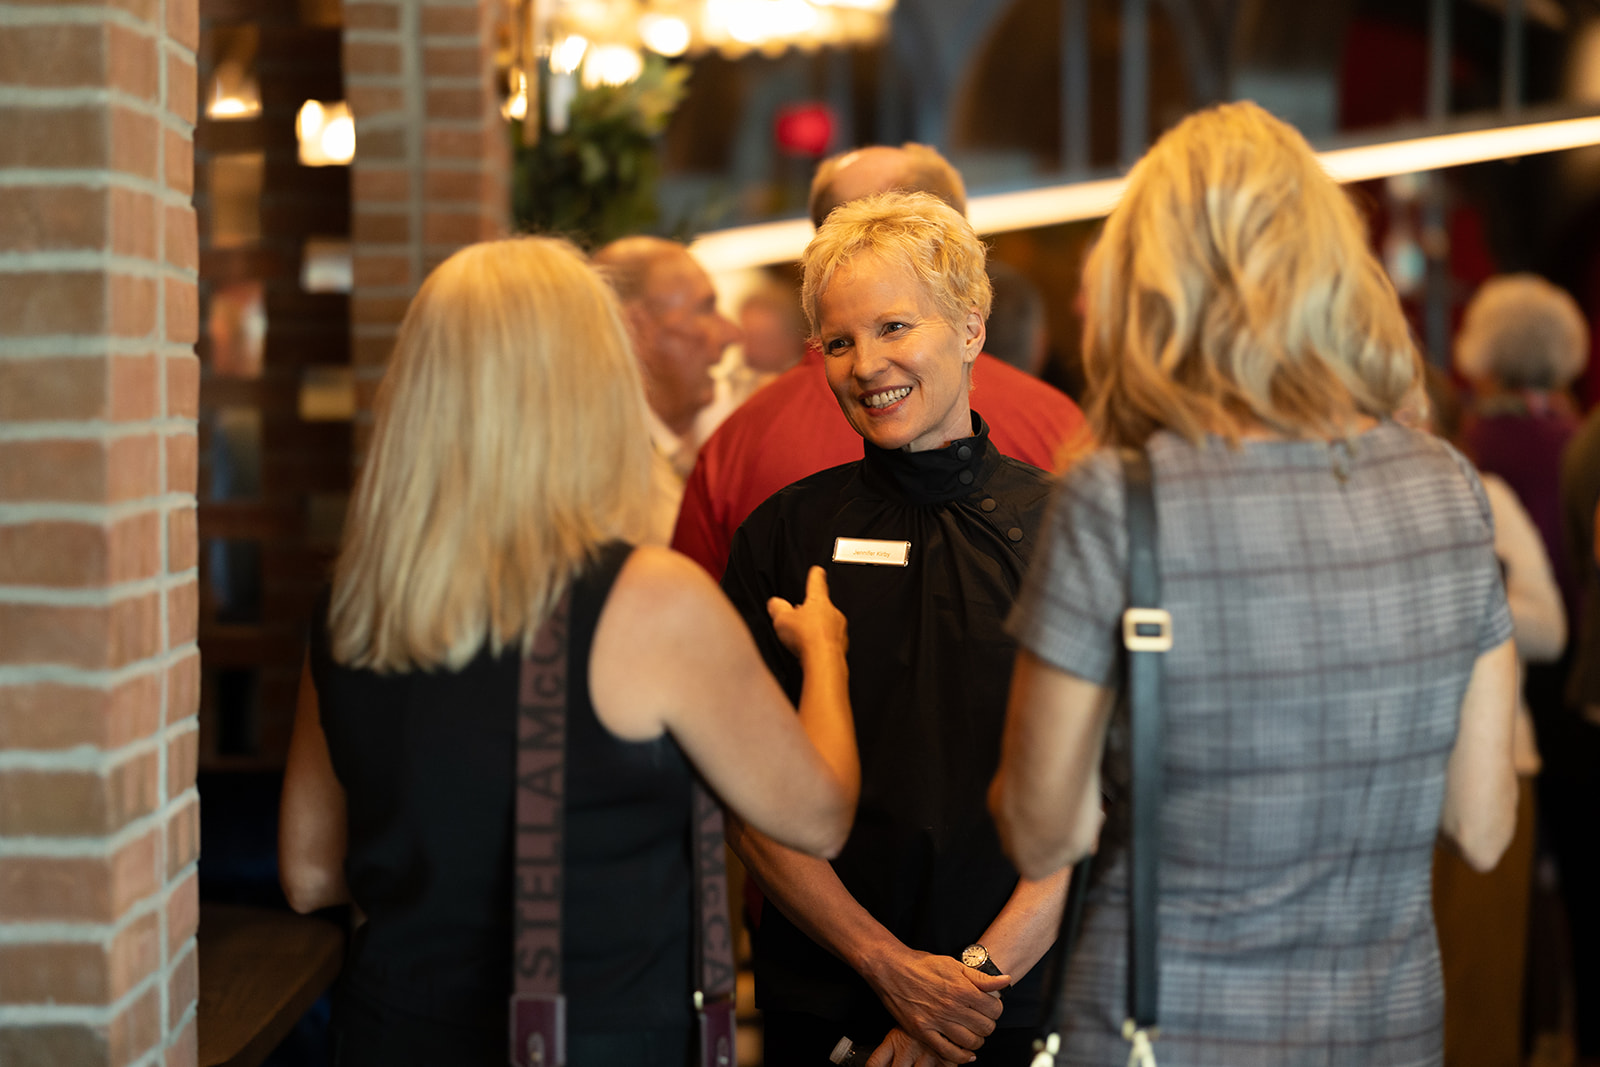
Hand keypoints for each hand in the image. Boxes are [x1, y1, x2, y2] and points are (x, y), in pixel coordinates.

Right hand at [768, 566, 846, 662]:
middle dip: (811, 611)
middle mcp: (833, 613)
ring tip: (803, 639)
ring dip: (817, 629)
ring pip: (827, 625)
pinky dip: (821, 644)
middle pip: (822, 607)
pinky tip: (810, 651)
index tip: (817, 571)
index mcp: (819, 600)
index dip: (815, 575)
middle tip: (799, 619)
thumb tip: (775, 603)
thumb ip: (778, 608)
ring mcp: (839, 630)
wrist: (823, 660)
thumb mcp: (782, 619)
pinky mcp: (841, 646)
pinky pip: (830, 642)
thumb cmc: (808, 638)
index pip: (817, 582)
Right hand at [861, 948, 1007, 1061]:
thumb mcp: (954, 964)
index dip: (996, 1009)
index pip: (994, 1009)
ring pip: (970, 1042)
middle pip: (985, 1027)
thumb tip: (1005, 980)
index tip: (990, 1008)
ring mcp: (936, 1021)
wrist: (891, 969)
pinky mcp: (922, 1031)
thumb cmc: (922, 964)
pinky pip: (947, 1052)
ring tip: (973, 1034)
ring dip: (976, 1041)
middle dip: (988, 1025)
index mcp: (961, 989)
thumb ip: (980, 977)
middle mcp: (951, 1007)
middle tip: (981, 1021)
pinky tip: (965, 1053)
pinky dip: (961, 1057)